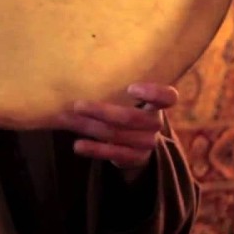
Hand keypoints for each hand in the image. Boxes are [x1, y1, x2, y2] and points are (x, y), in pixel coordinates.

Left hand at [56, 83, 177, 176]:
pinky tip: (77, 145)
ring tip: (66, 120)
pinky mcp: (135, 158)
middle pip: (131, 118)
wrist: (135, 145)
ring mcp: (147, 143)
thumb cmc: (126, 110)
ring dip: (88, 127)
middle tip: (77, 105)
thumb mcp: (126, 99)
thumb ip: (113, 89)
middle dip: (101, 111)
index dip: (154, 93)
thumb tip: (76, 75)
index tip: (131, 88)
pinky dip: (94, 149)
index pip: (168, 97)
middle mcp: (155, 123)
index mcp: (156, 104)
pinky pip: (114, 154)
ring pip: (116, 134)